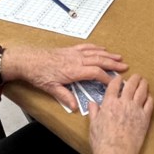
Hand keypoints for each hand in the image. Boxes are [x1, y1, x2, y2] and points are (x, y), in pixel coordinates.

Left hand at [0, 44, 126, 111]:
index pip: (95, 73)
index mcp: (73, 71)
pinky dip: (96, 47)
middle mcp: (76, 60)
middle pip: (99, 60)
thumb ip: (64, 97)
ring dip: (108, 55)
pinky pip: (86, 47)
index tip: (115, 83)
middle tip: (125, 66)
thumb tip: (74, 107)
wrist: (28, 60)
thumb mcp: (50, 88)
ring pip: (95, 53)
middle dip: (113, 64)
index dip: (107, 78)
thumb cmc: (38, 74)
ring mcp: (74, 53)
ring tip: (119, 57)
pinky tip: (102, 48)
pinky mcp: (70, 49)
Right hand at [87, 74, 153, 153]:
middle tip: (136, 76)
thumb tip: (91, 103)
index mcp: (109, 103)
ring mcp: (135, 109)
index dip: (117, 79)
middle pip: (130, 85)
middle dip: (134, 78)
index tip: (119, 78)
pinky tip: (149, 97)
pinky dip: (149, 98)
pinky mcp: (144, 118)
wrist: (116, 153)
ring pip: (142, 91)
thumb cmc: (102, 142)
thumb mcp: (93, 125)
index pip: (114, 85)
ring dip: (143, 84)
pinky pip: (149, 103)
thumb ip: (93, 112)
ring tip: (144, 82)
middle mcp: (123, 103)